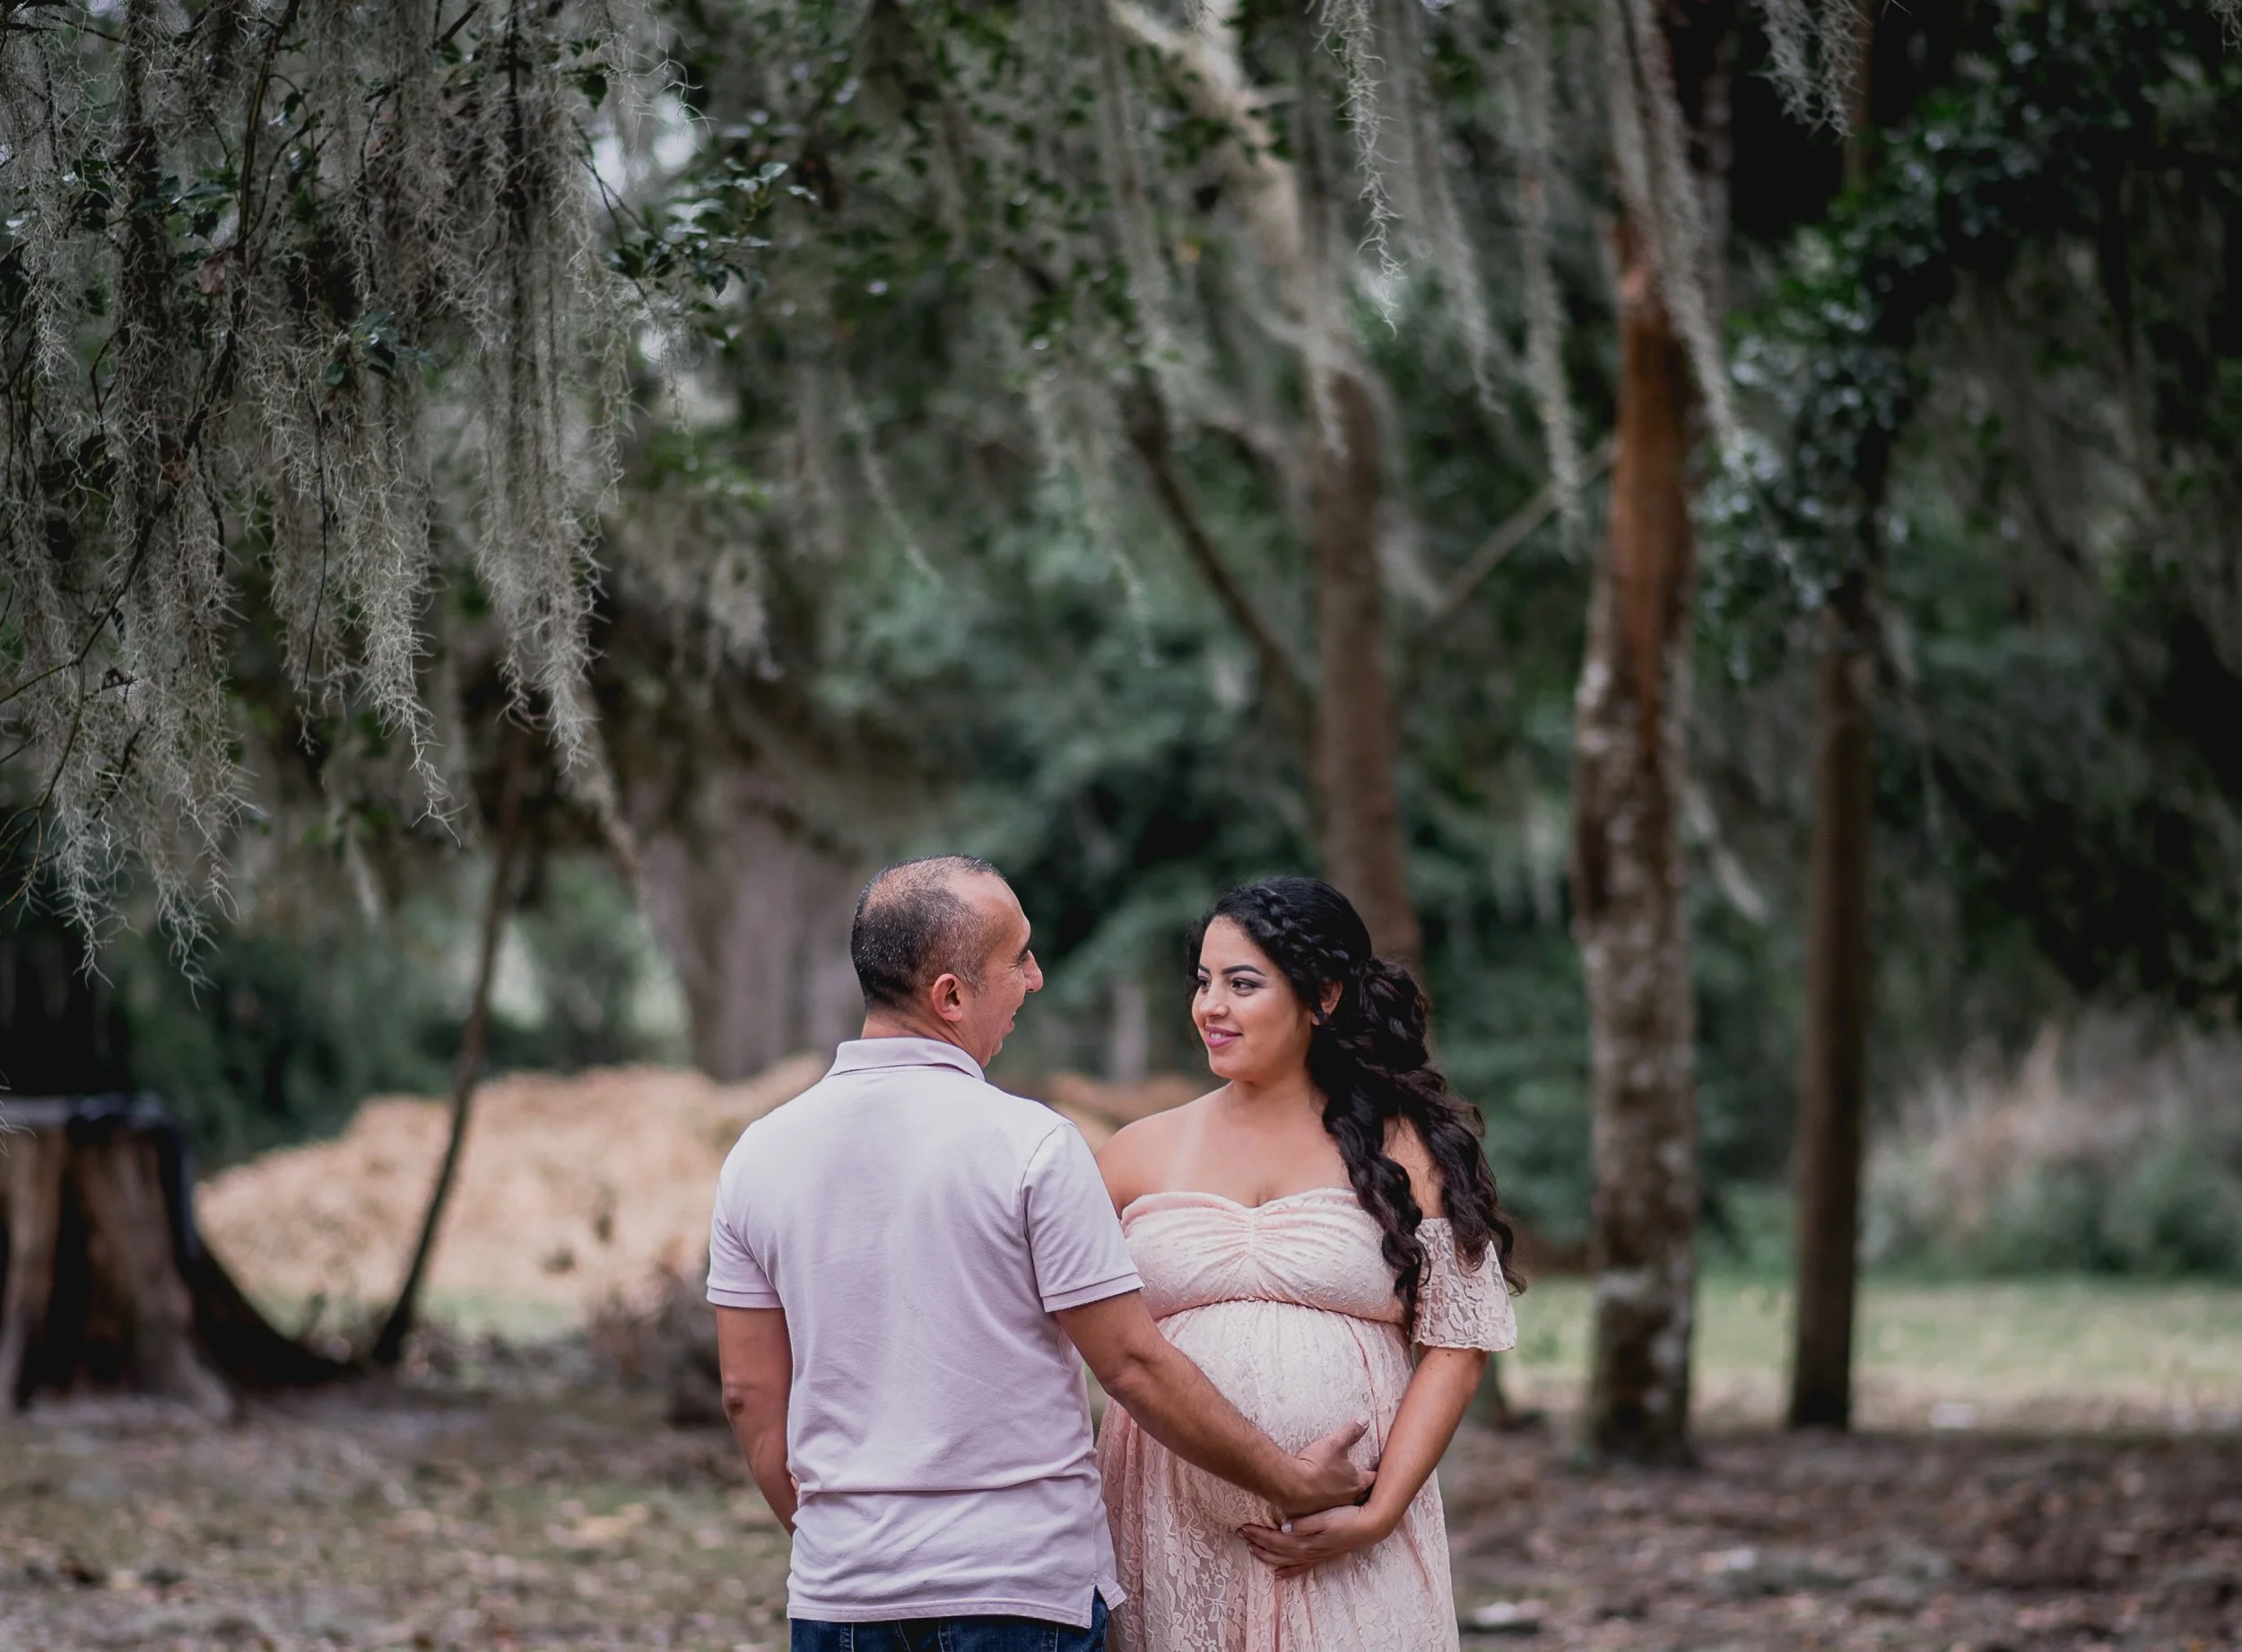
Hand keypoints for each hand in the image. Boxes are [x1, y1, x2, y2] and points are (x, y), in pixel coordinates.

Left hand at [1240, 1505, 1391, 1576]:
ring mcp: (1315, 1556)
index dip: (1258, 1534)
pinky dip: (1287, 1571)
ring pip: (1285, 1560)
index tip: (1243, 1527)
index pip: (1276, 1539)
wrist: (1368, 1527)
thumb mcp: (1325, 1517)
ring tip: (1252, 1550)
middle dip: (1257, 1543)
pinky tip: (1278, 1574)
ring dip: (1267, 1555)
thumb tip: (1283, 1527)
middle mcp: (1308, 1552)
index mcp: (1307, 1541)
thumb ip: (1304, 1523)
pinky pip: (1300, 1567)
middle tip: (1241, 1535)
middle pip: (1277, 1550)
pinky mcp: (1321, 1556)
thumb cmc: (1346, 1518)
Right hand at [1278, 1421, 1373, 1515]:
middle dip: (1361, 1486)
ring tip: (1340, 1489)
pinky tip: (1321, 1497)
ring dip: (1344, 1496)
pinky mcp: (1318, 1513)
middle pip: (1361, 1494)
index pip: (1373, 1478)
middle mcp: (1348, 1499)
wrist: (1290, 1485)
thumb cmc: (1316, 1464)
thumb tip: (1365, 1420)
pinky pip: (1327, 1508)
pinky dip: (1327, 1503)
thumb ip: (1351, 1432)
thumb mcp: (1335, 1443)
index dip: (1375, 1471)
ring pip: (1345, 1503)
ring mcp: (1333, 1508)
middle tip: (1361, 1480)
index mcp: (1356, 1483)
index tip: (1377, 1468)